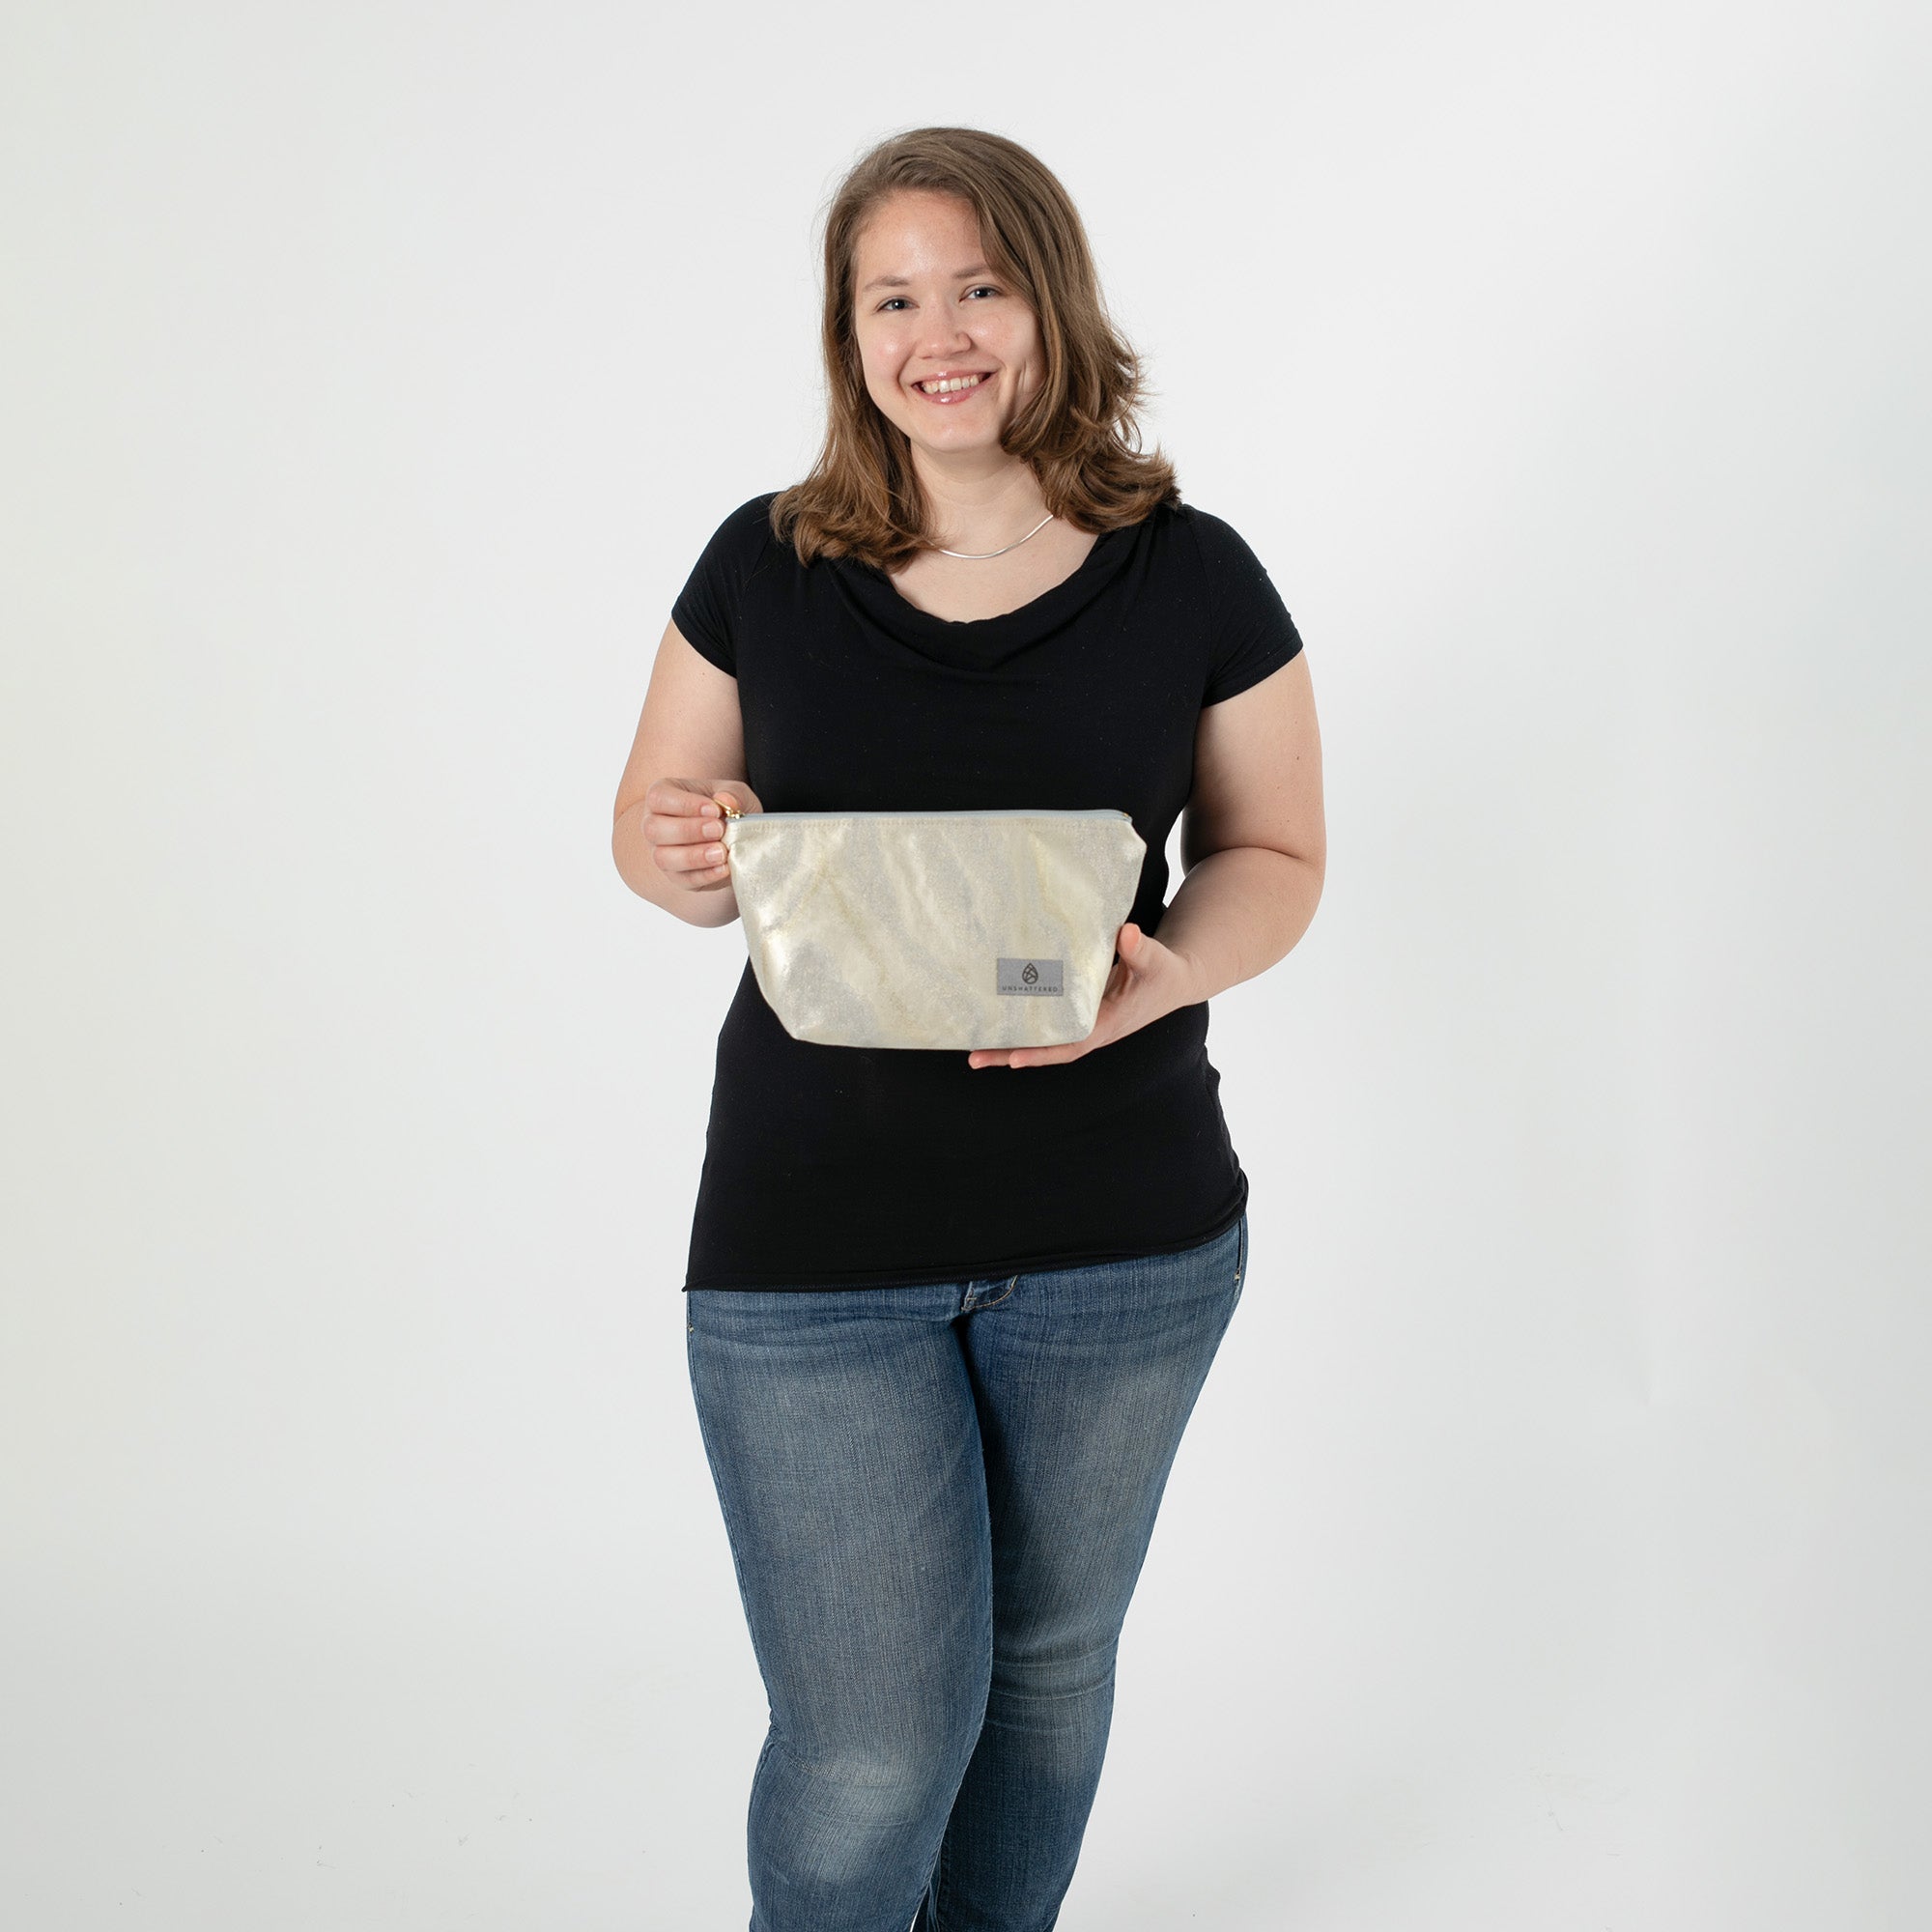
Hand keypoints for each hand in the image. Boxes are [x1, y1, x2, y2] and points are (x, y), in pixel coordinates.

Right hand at [641, 778, 762, 893]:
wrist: (734, 836)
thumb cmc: (725, 808)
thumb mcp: (733, 793)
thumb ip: (732, 794)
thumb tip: (726, 801)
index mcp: (661, 798)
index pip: (659, 798)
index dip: (685, 804)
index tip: (714, 809)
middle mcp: (654, 825)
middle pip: (653, 829)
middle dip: (687, 830)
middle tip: (719, 830)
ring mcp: (661, 853)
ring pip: (663, 858)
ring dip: (693, 856)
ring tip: (721, 852)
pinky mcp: (677, 877)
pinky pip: (684, 880)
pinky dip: (706, 875)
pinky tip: (724, 868)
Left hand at [967, 922, 1201, 1068]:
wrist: (1171, 979)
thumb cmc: (1163, 973)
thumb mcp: (1156, 961)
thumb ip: (1139, 949)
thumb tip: (1125, 932)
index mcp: (1106, 1025)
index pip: (1069, 1045)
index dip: (1042, 1052)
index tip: (1014, 1058)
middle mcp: (1089, 1029)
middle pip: (1045, 1048)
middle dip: (1010, 1054)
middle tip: (974, 1057)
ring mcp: (1080, 1022)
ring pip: (1041, 1037)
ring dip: (1008, 1043)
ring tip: (973, 1047)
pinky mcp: (1074, 1010)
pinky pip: (1044, 1021)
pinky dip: (1021, 1023)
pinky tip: (995, 1017)